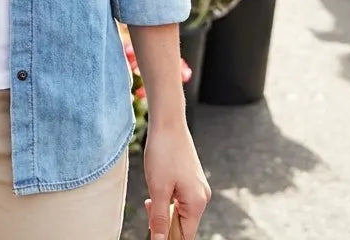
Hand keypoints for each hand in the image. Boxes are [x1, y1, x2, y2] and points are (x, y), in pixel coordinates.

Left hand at [144, 121, 209, 239]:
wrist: (168, 122)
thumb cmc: (163, 151)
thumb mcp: (157, 188)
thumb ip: (159, 217)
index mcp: (197, 202)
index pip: (185, 236)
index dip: (168, 238)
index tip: (153, 233)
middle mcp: (201, 197)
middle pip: (183, 224)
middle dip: (164, 220)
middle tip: (148, 206)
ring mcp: (197, 187)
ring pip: (179, 210)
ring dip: (164, 208)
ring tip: (151, 194)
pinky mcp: (191, 179)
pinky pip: (180, 198)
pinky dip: (167, 197)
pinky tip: (158, 186)